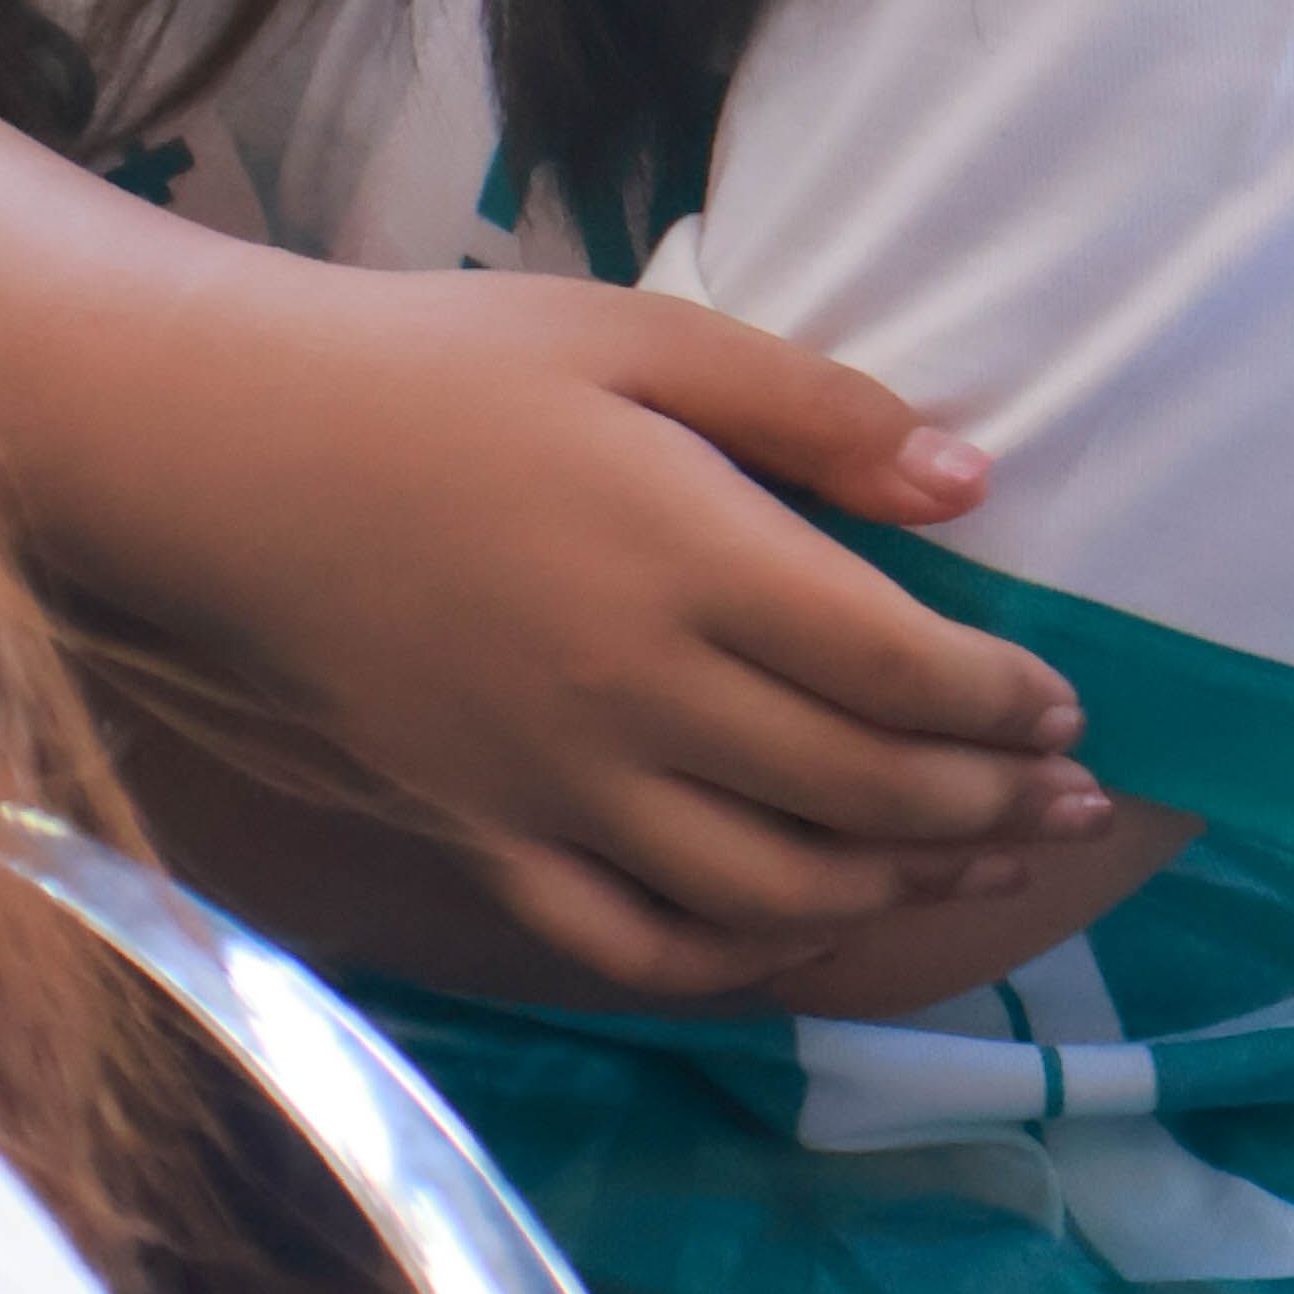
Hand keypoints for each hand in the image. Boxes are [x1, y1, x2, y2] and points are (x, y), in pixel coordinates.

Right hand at [125, 261, 1114, 1003]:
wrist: (224, 455)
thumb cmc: (434, 370)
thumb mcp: (633, 334)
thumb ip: (809, 409)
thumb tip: (968, 481)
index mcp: (691, 559)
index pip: (903, 670)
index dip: (1005, 704)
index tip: (1065, 708)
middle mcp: (638, 696)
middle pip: (863, 793)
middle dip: (991, 807)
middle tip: (1069, 805)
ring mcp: (555, 789)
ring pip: (772, 889)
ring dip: (898, 890)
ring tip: (973, 869)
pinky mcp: (481, 839)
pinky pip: (634, 944)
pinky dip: (738, 959)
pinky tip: (798, 932)